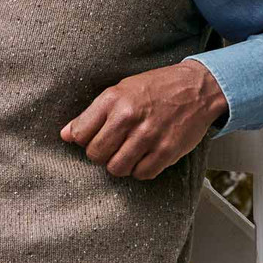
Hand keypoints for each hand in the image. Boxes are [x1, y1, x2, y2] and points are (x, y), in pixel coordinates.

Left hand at [60, 59, 227, 179]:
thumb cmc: (156, 88)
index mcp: (113, 99)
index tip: (91, 138)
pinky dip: (140, 170)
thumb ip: (92, 113)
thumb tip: (65, 134)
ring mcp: (148, 135)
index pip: (79, 134)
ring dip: (119, 165)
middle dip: (100, 154)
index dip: (82, 140)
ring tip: (128, 153)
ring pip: (116, 168)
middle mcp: (128, 117)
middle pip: (95, 154)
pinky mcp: (166, 151)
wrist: (197, 88)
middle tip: (112, 147)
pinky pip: (142, 174)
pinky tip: (144, 156)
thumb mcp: (121, 89)